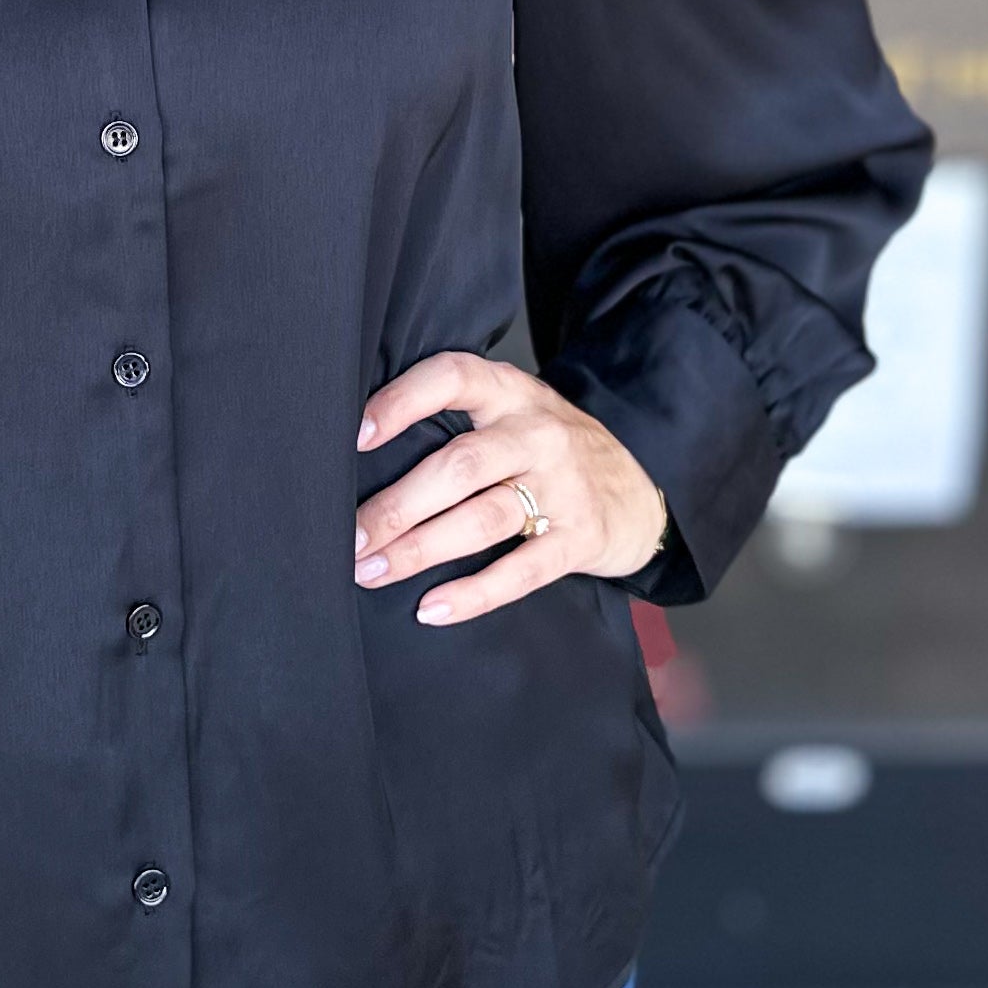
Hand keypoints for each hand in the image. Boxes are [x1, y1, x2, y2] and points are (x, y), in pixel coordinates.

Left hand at [354, 353, 667, 626]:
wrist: (638, 495)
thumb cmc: (550, 454)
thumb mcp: (514, 414)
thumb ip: (460, 419)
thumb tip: (362, 454)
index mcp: (512, 393)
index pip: (452, 378)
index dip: (401, 401)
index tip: (355, 435)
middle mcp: (538, 433)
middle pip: (459, 465)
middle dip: (396, 505)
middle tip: (350, 537)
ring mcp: (563, 486)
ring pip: (481, 519)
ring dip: (419, 550)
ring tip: (371, 572)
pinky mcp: (580, 538)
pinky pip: (520, 571)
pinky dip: (472, 594)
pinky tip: (430, 609)